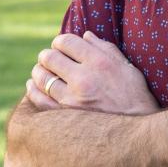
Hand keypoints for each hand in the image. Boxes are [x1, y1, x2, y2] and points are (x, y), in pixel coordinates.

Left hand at [28, 31, 159, 115]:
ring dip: (39, 71)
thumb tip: (86, 35)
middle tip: (49, 58)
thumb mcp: (127, 67)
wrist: (135, 131)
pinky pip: (38, 100)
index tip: (62, 46)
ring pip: (41, 77)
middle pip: (49, 57)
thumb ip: (106, 49)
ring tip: (42, 71)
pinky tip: (34, 86)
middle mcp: (84, 78)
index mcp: (100, 63)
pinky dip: (32, 90)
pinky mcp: (64, 116)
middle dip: (47, 55)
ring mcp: (71, 99)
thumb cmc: (134, 96)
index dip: (60, 41)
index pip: (67, 41)